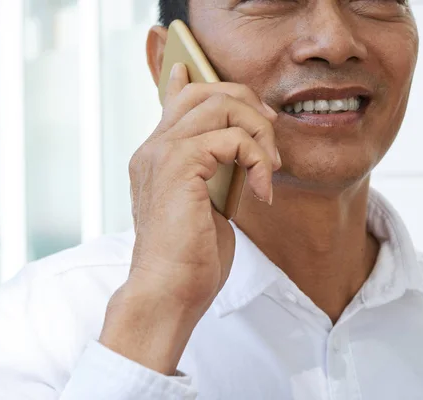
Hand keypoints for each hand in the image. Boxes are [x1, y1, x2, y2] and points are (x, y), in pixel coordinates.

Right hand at [100, 63, 279, 374]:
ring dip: (258, 132)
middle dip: (248, 106)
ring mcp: (162, 153)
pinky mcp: (179, 167)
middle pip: (206, 90)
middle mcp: (153, 147)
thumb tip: (233, 149)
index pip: (178, 97)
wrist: (169, 290)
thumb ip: (212, 169)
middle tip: (269, 142)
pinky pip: (231, 138)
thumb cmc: (188, 255)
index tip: (252, 106)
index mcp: (156, 155)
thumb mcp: (204, 203)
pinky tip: (261, 191)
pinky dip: (257, 160)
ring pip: (221, 105)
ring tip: (268, 167)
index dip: (213, 85)